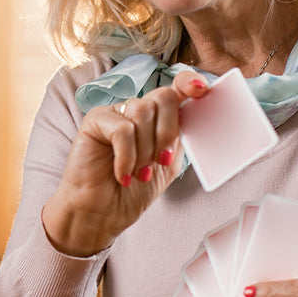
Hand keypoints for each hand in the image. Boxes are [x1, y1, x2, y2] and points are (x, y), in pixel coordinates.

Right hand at [41, 72, 206, 257]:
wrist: (100, 214)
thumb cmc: (130, 192)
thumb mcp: (167, 164)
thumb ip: (180, 137)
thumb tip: (197, 114)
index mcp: (156, 119)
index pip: (175, 88)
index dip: (188, 82)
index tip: (201, 89)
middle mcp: (136, 111)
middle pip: (163, 97)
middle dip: (167, 132)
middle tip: (161, 161)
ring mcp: (115, 113)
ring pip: (143, 112)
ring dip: (145, 150)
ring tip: (139, 172)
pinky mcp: (96, 120)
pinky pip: (123, 129)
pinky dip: (127, 157)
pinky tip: (122, 174)